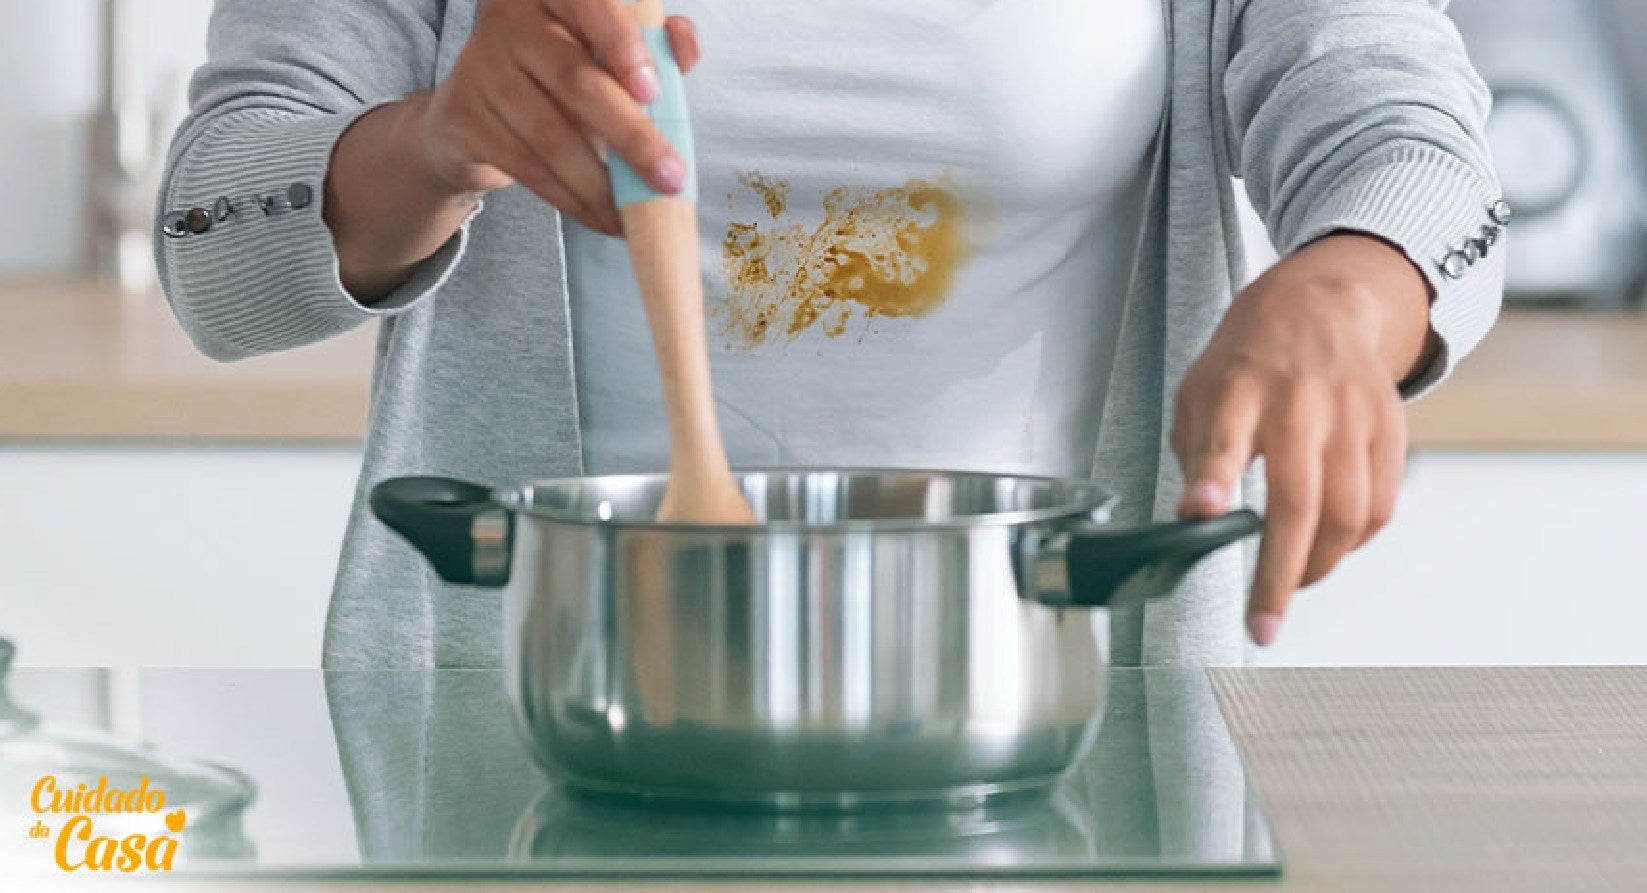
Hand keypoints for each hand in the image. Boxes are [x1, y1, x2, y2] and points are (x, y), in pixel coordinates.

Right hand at [419, 0, 701, 235]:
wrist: (476, 108)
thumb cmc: (561, 71)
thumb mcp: (608, 49)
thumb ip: (652, 43)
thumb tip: (683, 43)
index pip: (589, 4)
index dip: (622, 44)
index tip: (653, 91)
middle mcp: (509, 20)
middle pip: (576, 81)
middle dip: (632, 137)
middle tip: (671, 177)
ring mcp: (480, 68)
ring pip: (551, 136)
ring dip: (603, 184)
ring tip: (638, 214)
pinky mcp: (463, 117)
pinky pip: (529, 168)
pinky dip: (573, 201)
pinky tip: (605, 219)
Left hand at [1170, 232, 1434, 646]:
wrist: (1320, 304)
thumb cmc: (1248, 360)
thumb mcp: (1199, 390)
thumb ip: (1197, 453)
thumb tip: (1196, 520)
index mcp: (1240, 389)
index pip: (1224, 437)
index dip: (1212, 476)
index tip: (1200, 511)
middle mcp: (1300, 403)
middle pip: (1297, 500)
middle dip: (1279, 573)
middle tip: (1262, 623)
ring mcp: (1351, 417)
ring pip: (1349, 513)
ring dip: (1320, 566)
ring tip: (1291, 586)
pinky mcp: (1389, 430)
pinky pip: (1382, 504)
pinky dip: (1356, 542)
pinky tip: (1328, 550)